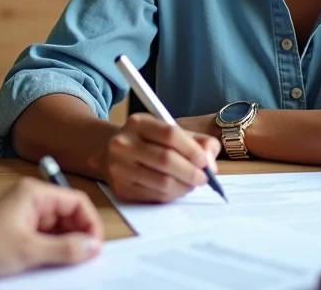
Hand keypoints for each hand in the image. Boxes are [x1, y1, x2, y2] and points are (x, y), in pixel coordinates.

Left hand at [0, 177, 103, 277]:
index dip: (90, 222)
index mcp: (34, 193)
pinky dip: (55, 249)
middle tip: (85, 257)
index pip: (76, 201)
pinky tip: (56, 262)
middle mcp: (32, 200)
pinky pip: (47, 237)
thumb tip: (92, 246)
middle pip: (69, 214)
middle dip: (79, 234)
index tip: (95, 245)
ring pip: (59, 227)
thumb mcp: (29, 250)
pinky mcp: (21, 230)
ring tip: (70, 262)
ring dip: (67, 244)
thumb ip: (64, 249)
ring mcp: (26, 215)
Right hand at [102, 113, 221, 203]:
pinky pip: (155, 196)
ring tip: (192, 184)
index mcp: (138, 123)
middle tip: (204, 178)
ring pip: (162, 182)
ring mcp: (119, 168)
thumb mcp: (169, 131)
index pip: (170, 134)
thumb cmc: (149, 142)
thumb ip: (197, 141)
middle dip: (191, 172)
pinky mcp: (121, 189)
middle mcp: (124, 144)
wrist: (110, 153)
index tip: (205, 161)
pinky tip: (177, 189)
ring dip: (184, 186)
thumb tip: (210, 164)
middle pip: (166, 160)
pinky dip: (172, 195)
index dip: (192, 150)